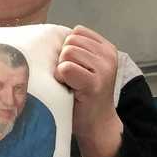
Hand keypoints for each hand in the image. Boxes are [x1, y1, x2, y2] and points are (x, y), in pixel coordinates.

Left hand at [55, 26, 123, 156]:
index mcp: (107, 48)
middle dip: (64, 58)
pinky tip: (69, 89)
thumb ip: (77, 49)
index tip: (75, 67)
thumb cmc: (84, 95)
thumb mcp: (86, 65)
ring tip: (72, 83)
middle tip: (72, 78)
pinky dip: (61, 78)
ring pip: (67, 52)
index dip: (68, 48)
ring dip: (62, 68)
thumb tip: (48, 35)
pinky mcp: (94, 83)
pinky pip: (66, 68)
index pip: (77, 32)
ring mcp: (103, 69)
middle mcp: (108, 56)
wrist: (97, 125)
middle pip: (71, 41)